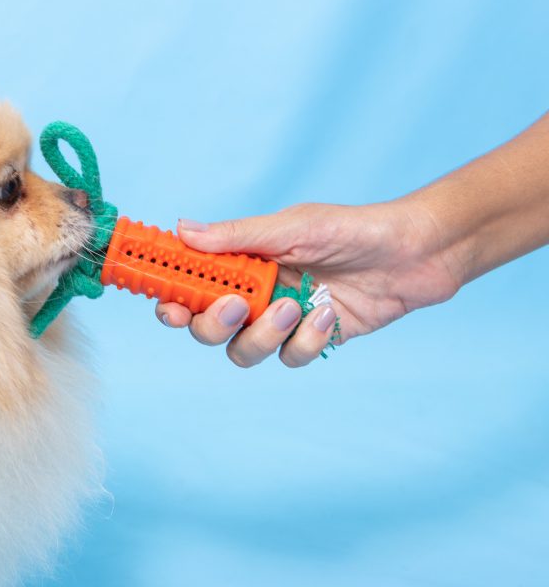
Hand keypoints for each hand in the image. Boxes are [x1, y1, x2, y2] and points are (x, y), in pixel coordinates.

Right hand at [154, 199, 462, 366]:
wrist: (416, 252)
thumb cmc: (354, 229)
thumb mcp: (293, 228)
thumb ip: (237, 237)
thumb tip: (183, 230)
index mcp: (242, 263)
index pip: (192, 285)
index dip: (172, 299)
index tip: (169, 306)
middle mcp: (255, 294)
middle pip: (207, 328)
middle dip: (214, 325)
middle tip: (237, 307)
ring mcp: (281, 320)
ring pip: (243, 351)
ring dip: (264, 336)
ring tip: (295, 307)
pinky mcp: (311, 340)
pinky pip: (289, 358)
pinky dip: (305, 342)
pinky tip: (326, 315)